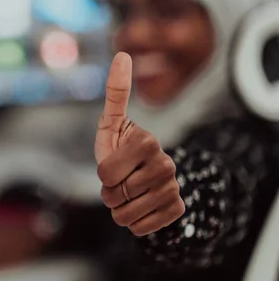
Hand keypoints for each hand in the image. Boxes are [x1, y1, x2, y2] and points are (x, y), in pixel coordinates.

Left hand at [94, 52, 184, 236]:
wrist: (144, 179)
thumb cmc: (120, 149)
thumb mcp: (111, 124)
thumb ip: (116, 93)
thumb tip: (123, 52)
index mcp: (146, 141)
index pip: (106, 174)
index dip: (103, 175)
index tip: (112, 165)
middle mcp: (166, 163)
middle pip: (115, 195)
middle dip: (109, 193)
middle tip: (119, 182)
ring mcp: (173, 187)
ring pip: (126, 215)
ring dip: (119, 210)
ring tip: (127, 194)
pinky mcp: (177, 208)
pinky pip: (142, 228)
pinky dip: (133, 223)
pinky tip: (140, 209)